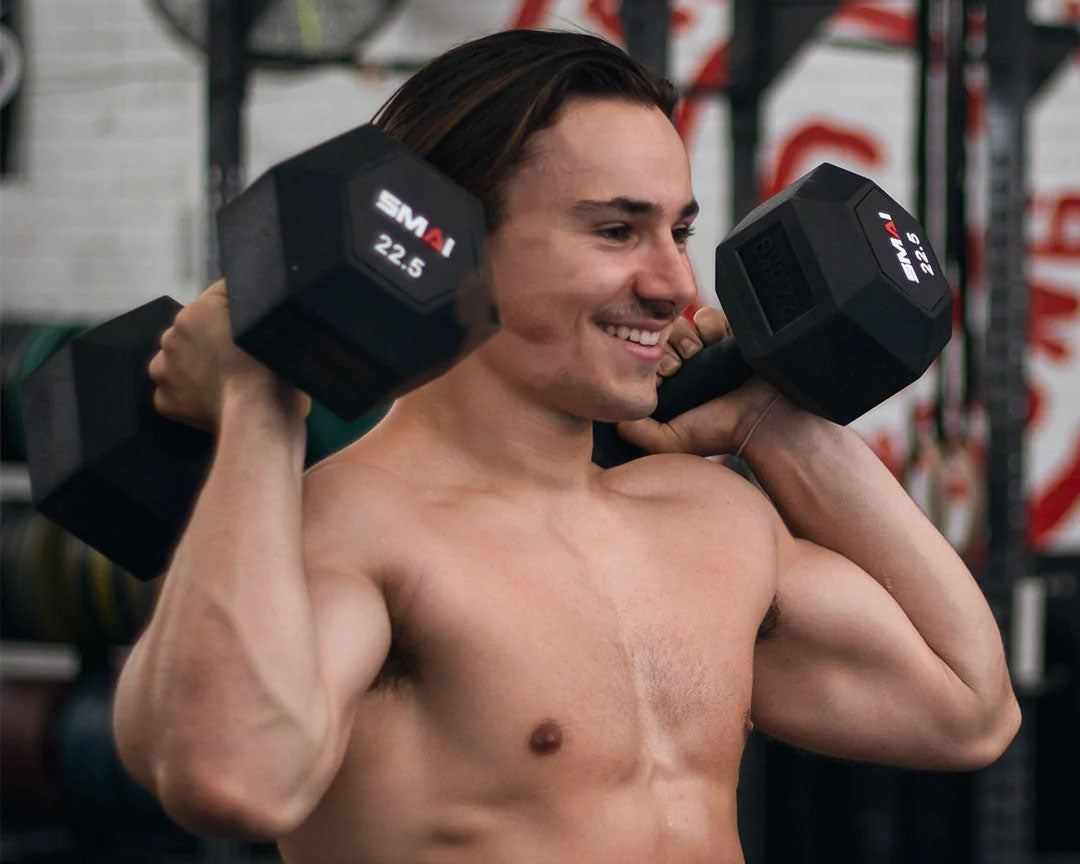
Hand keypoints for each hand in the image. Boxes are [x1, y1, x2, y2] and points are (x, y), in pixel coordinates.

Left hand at [148, 281, 309, 430]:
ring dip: (195, 367)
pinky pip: (175, 392)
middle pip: (194, 332)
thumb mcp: (274, 324)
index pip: (217, 301)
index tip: (251, 332)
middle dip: (211, 342)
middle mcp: (171, 334)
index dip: (237, 316)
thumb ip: (255, 310)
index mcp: (198, 310)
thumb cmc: (272, 370)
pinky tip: (211, 401)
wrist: (259, 415)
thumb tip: (250, 306)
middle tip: (240, 361)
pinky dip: (190, 396)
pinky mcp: (164, 401)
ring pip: (179, 361)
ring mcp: (163, 368)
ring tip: (224, 383)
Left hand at [616, 307, 784, 455]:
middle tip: (682, 365)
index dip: (649, 357)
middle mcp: (686, 363)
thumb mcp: (671, 441)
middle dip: (669, 345)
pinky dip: (710, 324)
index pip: (643, 354)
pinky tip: (717, 342)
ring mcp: (707, 346)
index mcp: (670, 383)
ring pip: (683, 321)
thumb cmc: (721, 432)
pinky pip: (709, 314)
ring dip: (690, 335)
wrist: (765, 420)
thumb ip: (639, 433)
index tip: (664, 373)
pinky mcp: (729, 332)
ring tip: (701, 355)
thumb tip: (615, 421)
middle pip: (660, 334)